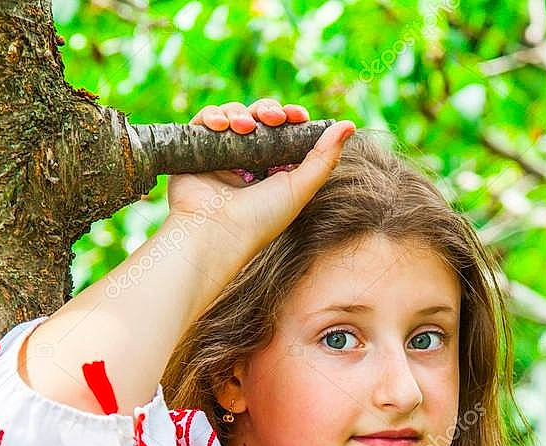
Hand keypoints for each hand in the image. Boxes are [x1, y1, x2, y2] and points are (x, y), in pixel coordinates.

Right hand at [166, 98, 354, 253]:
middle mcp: (246, 164)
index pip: (282, 134)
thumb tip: (350, 125)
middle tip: (273, 118)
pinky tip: (222, 126)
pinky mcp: (195, 152)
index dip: (290, 119)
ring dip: (241, 113)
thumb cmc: (260, 219)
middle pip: (259, 119)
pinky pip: (206, 121)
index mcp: (271, 173)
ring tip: (245, 127)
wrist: (214, 234)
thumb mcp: (300, 189)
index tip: (298, 116)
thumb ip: (324, 158)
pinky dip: (215, 116)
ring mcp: (220, 157)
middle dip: (268, 111)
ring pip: (233, 116)